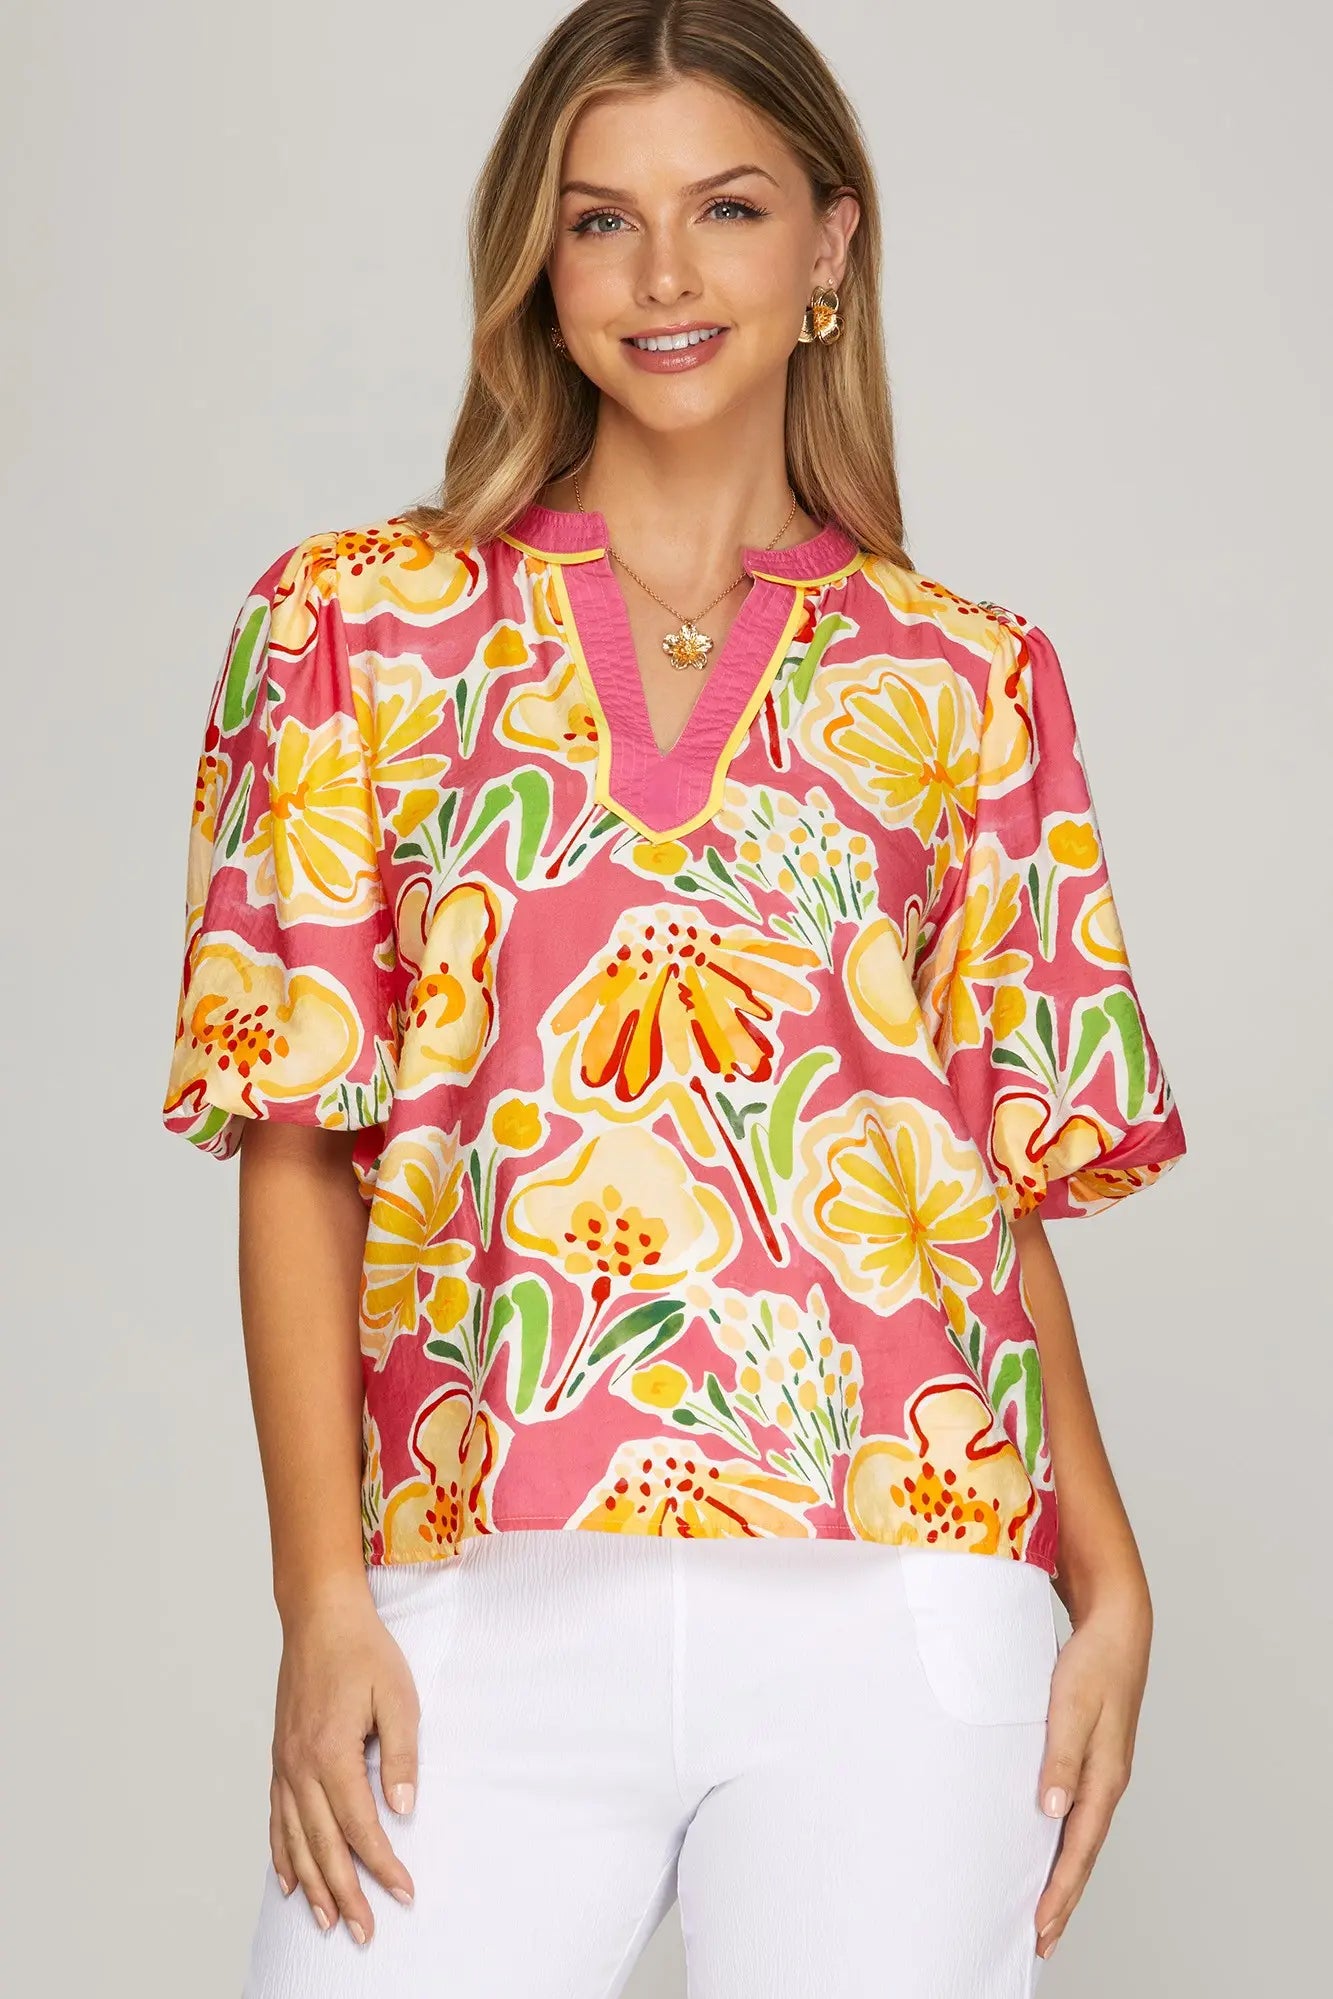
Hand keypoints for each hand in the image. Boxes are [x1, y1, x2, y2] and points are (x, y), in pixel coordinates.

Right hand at [268, 1574, 419, 1945]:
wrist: (319, 1616)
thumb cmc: (363, 1650)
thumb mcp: (398, 1696)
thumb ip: (402, 1754)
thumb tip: (404, 1807)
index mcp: (332, 1753)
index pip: (361, 1827)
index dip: (383, 1865)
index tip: (404, 1892)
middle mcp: (301, 1767)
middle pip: (324, 1846)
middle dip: (346, 1893)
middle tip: (364, 1930)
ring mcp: (285, 1764)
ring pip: (296, 1840)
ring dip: (313, 1884)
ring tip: (328, 1920)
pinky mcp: (280, 1758)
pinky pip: (276, 1818)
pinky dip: (282, 1854)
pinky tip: (289, 1881)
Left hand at [1033, 1581, 1151, 1960]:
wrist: (1116, 1628)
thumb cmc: (1092, 1663)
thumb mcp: (1071, 1706)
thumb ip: (1060, 1758)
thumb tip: (1053, 1810)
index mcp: (1105, 1776)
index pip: (1080, 1848)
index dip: (1061, 1890)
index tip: (1042, 1927)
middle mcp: (1107, 1781)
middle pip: (1084, 1853)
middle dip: (1063, 1899)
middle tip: (1041, 1942)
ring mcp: (1102, 1772)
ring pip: (1082, 1836)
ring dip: (1064, 1874)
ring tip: (1045, 1910)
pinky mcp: (1093, 1758)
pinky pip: (1079, 1813)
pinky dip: (1065, 1841)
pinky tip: (1050, 1848)